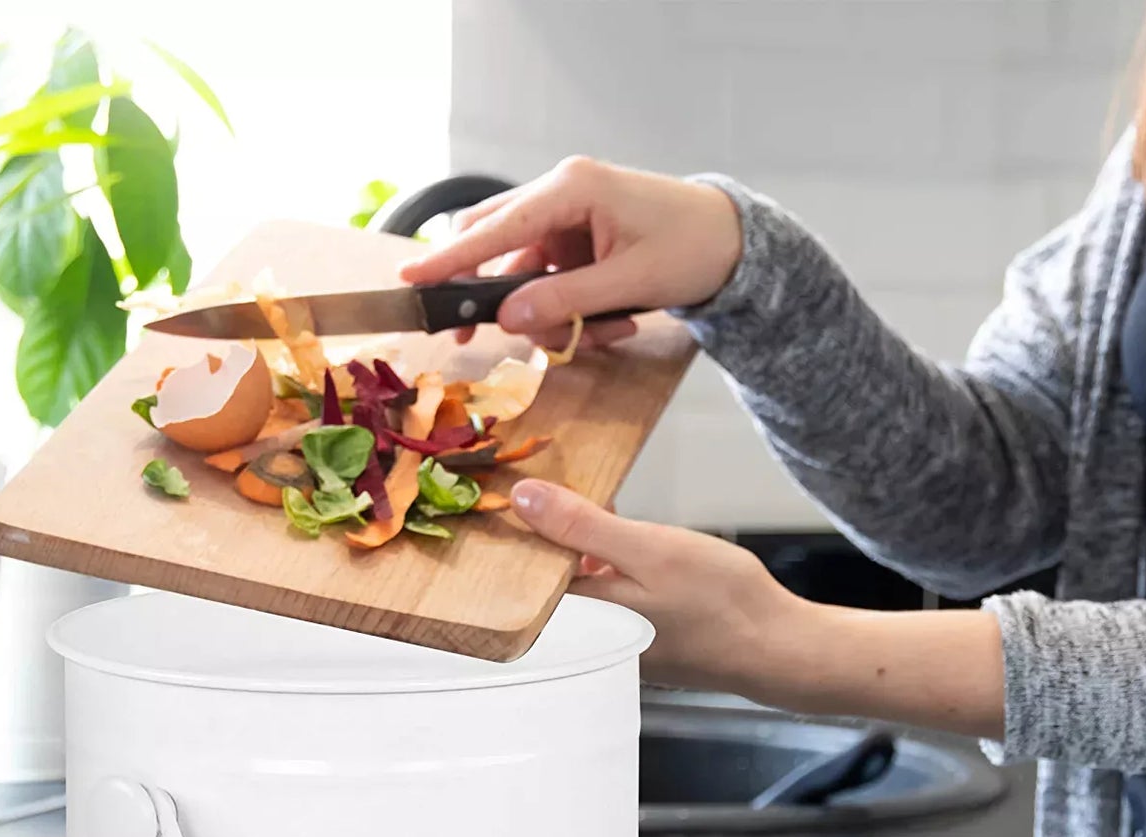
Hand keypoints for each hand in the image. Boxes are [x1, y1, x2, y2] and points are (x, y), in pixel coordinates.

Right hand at [398, 157, 743, 353]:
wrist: (733, 243)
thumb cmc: (691, 249)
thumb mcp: (629, 283)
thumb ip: (566, 302)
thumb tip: (508, 318)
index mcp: (572, 188)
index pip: (495, 227)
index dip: (451, 259)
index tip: (412, 280)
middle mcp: (562, 194)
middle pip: (496, 245)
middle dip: (492, 298)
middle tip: (466, 339)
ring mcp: (568, 219)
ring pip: (523, 274)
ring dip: (549, 315)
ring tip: (605, 332)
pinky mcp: (577, 242)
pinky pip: (550, 282)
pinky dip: (571, 312)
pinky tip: (612, 324)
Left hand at [509, 480, 804, 696]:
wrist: (777, 649)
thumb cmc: (720, 601)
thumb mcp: (649, 548)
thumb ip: (583, 527)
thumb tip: (522, 499)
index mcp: (583, 618)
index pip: (526, 573)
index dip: (520, 530)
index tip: (516, 491)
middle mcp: (592, 639)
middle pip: (552, 582)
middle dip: (553, 538)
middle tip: (557, 489)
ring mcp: (617, 644)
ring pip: (584, 589)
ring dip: (585, 555)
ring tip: (596, 513)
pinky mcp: (641, 643)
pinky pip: (609, 601)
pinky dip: (612, 574)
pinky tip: (630, 552)